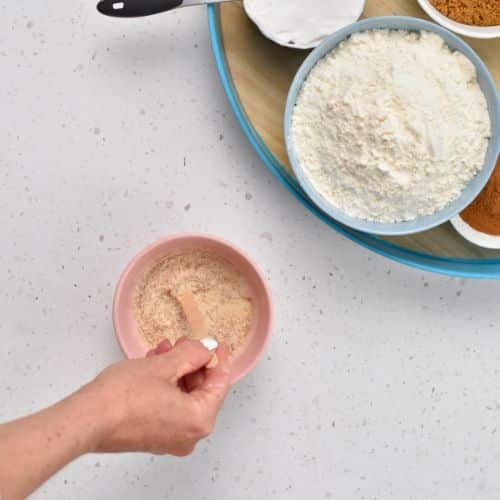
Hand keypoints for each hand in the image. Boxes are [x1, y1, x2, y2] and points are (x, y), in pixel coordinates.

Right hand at [88, 338, 230, 455]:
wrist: (86, 418)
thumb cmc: (122, 398)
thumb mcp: (165, 365)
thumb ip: (193, 353)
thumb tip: (206, 349)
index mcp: (199, 420)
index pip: (219, 383)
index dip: (218, 358)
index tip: (216, 344)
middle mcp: (189, 435)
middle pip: (202, 390)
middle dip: (192, 362)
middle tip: (184, 343)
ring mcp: (170, 438)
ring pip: (183, 396)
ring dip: (176, 370)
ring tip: (164, 350)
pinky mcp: (153, 436)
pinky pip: (169, 406)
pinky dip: (166, 385)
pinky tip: (155, 365)